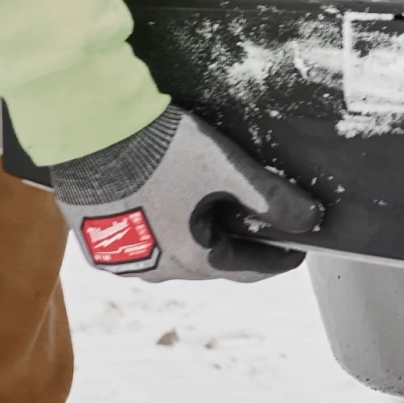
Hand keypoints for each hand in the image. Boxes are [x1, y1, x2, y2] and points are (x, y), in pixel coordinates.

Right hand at [45, 104, 320, 284]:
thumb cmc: (161, 150)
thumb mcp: (228, 170)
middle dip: (239, 242)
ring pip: (177, 251)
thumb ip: (273, 199)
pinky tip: (174, 202)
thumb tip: (312, 221)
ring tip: (217, 208)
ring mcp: (122, 259)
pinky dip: (166, 227)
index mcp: (190, 259)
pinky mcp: (97, 243)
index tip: (298, 250)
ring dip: (200, 234)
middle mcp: (155, 270)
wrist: (91, 131)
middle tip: (260, 221)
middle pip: (212, 260)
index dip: (279, 257)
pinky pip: (144, 241)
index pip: (249, 268)